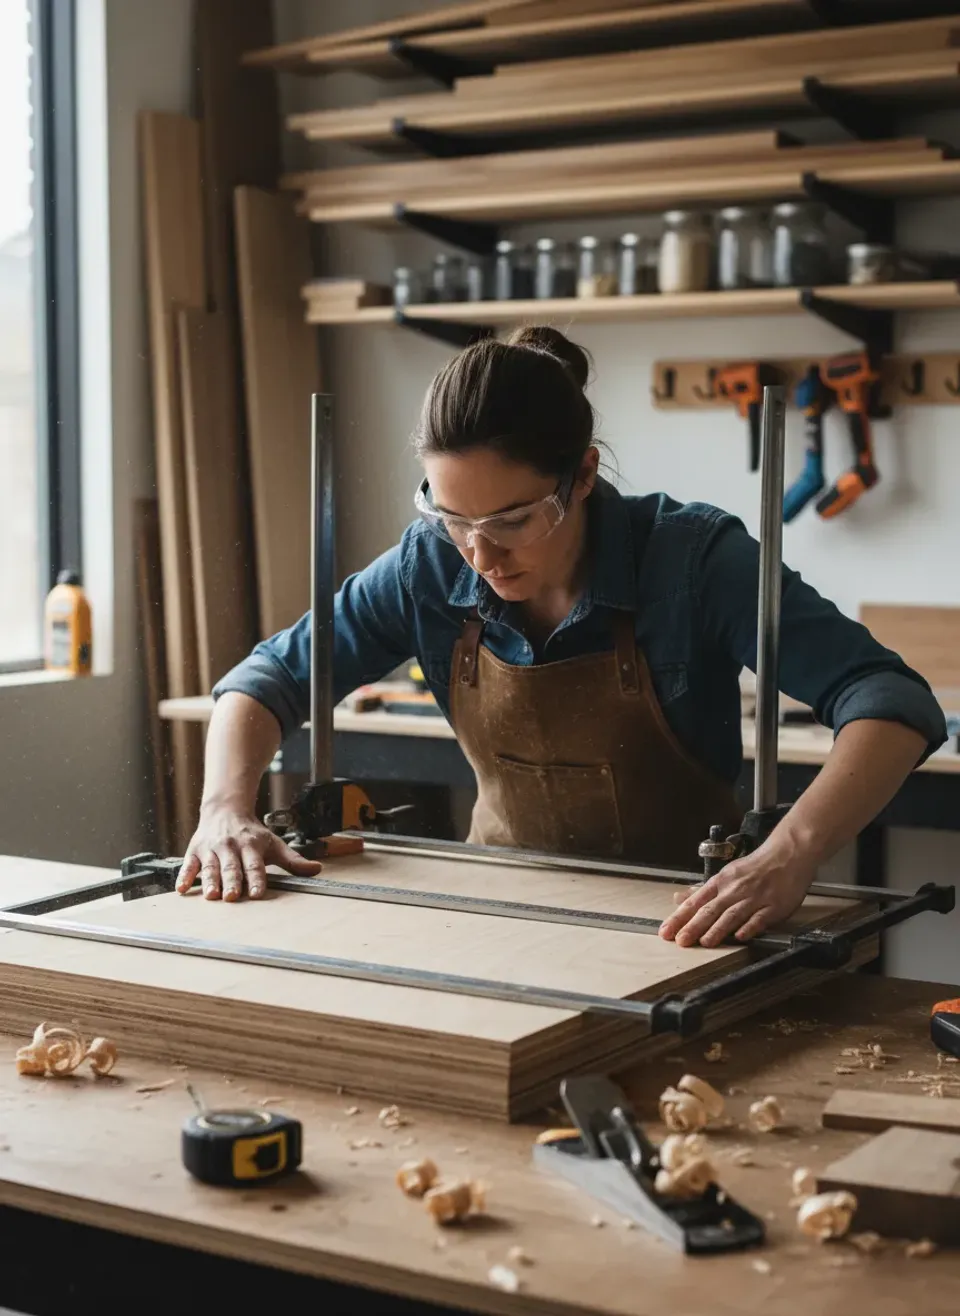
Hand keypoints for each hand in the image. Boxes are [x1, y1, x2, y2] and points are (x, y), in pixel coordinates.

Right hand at [175, 805, 321, 901]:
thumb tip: (317, 870)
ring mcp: (211, 849)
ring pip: (211, 867)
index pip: (255, 865)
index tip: (257, 893)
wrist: (225, 810)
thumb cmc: (252, 833)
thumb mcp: (274, 843)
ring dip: (210, 881)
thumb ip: (293, 860)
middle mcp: (231, 847)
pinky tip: (182, 890)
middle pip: (232, 867)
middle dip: (232, 882)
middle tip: (232, 897)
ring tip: (211, 895)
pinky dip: (185, 876)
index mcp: (251, 846)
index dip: (257, 879)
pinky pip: (189, 865)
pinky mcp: (195, 851)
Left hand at [658, 831, 816, 947]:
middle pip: (710, 910)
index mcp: (721, 882)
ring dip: (718, 929)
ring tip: (704, 942)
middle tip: (680, 941)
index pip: (695, 902)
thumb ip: (702, 890)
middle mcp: (734, 890)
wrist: (788, 854)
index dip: (679, 918)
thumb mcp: (726, 874)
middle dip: (693, 926)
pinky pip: (760, 918)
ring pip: (733, 914)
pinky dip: (750, 927)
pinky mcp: (774, 906)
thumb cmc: (756, 867)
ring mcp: (755, 898)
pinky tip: (741, 937)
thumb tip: (678, 899)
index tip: (666, 931)